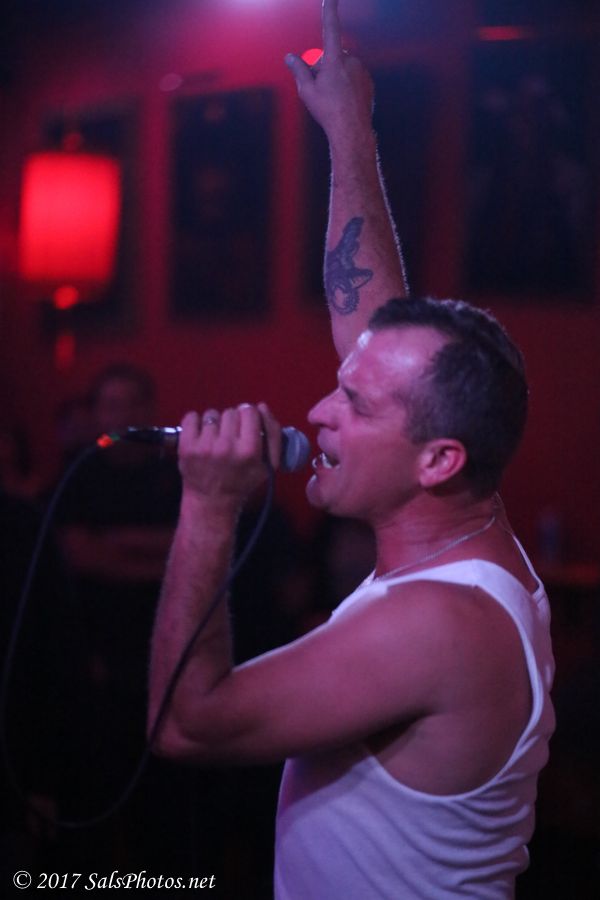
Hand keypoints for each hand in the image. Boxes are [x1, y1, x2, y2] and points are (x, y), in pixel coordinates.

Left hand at [178, 402, 280, 505]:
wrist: (211, 502)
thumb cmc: (241, 482)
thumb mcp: (267, 464)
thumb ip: (272, 433)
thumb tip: (261, 406)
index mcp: (250, 451)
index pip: (250, 411)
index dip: (249, 416)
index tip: (246, 425)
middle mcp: (227, 447)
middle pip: (231, 412)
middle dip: (232, 422)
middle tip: (230, 438)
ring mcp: (205, 446)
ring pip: (212, 414)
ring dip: (214, 424)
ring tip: (215, 440)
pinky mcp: (186, 447)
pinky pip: (191, 417)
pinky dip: (195, 423)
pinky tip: (201, 437)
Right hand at [285, 0, 373, 140]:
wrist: (352, 131)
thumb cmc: (328, 111)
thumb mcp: (307, 91)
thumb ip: (298, 70)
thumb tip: (290, 57)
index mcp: (334, 60)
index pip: (330, 29)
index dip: (330, 10)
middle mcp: (351, 61)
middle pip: (332, 57)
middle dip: (324, 68)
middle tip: (320, 90)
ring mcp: (362, 71)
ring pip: (343, 68)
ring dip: (336, 78)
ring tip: (333, 99)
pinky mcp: (368, 82)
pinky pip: (353, 79)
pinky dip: (347, 86)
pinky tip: (343, 102)